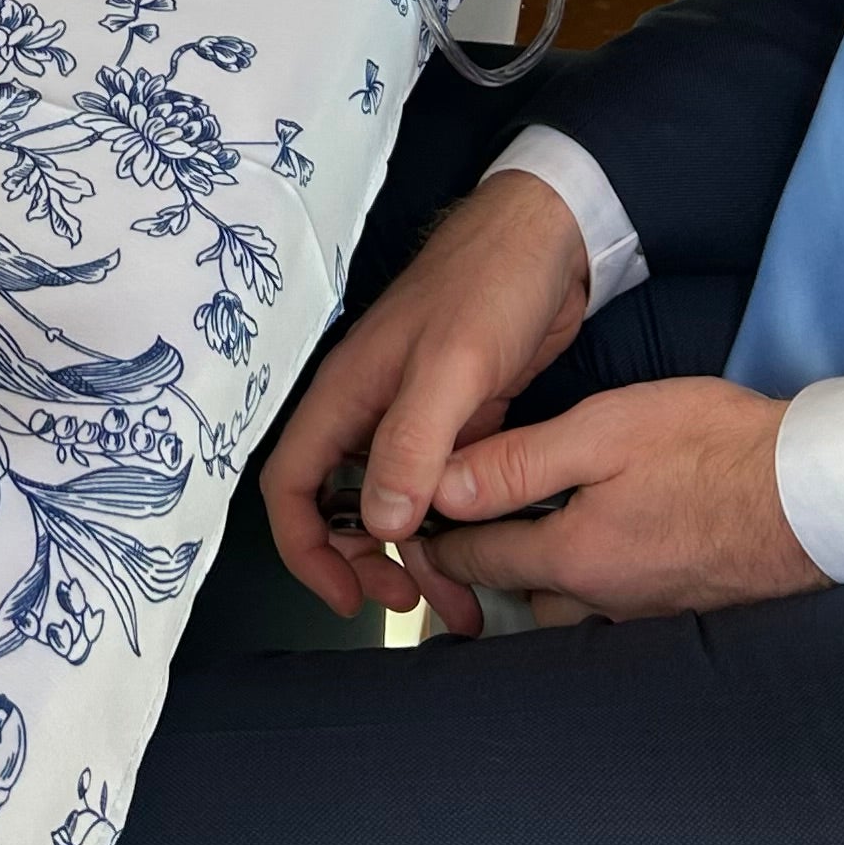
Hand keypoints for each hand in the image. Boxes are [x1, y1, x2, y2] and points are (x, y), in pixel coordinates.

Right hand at [258, 171, 592, 633]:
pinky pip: (444, 491)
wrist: (551, 237)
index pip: (292, 486)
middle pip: (341, 509)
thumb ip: (411, 441)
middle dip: (366, 565)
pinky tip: (486, 560)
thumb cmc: (488, 286)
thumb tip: (381, 524)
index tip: (349, 598)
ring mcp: (416, 419)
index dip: (305, 550)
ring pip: (397, 507)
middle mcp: (371, 413)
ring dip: (419, 559)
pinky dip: (456, 531)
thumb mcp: (450, 365)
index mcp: (347, 395)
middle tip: (415, 603)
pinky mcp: (462, 423)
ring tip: (462, 606)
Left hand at [418, 379, 825, 624]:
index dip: (438, 538)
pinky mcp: (685, 609)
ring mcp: (647, 612)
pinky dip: (592, 589)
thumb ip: (517, 464)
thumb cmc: (715, 449)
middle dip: (487, 567)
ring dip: (542, 584)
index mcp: (572, 556)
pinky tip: (604, 555)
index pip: (477, 558)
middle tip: (468, 530)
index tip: (415, 521)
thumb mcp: (604, 432)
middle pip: (517, 594)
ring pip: (567, 611)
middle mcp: (603, 600)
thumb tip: (439, 486)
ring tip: (531, 542)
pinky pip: (614, 611)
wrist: (816, 492)